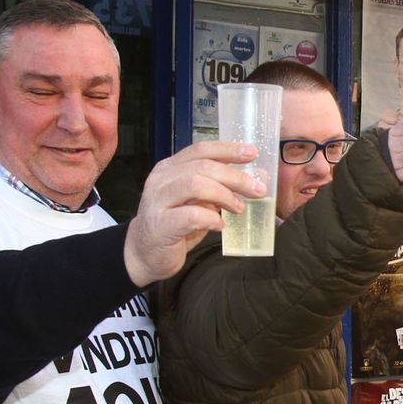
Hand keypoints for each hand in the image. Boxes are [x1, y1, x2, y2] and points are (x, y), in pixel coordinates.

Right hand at [123, 141, 264, 285]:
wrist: (145, 254)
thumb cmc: (175, 225)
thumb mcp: (198, 201)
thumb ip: (219, 187)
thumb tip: (256, 179)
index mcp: (170, 168)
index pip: (201, 150)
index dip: (228, 150)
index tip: (252, 153)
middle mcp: (161, 180)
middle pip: (203, 166)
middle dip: (235, 176)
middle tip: (258, 189)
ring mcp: (157, 201)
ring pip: (195, 184)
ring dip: (224, 195)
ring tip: (238, 208)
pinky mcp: (160, 225)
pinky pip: (191, 215)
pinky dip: (212, 219)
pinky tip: (220, 226)